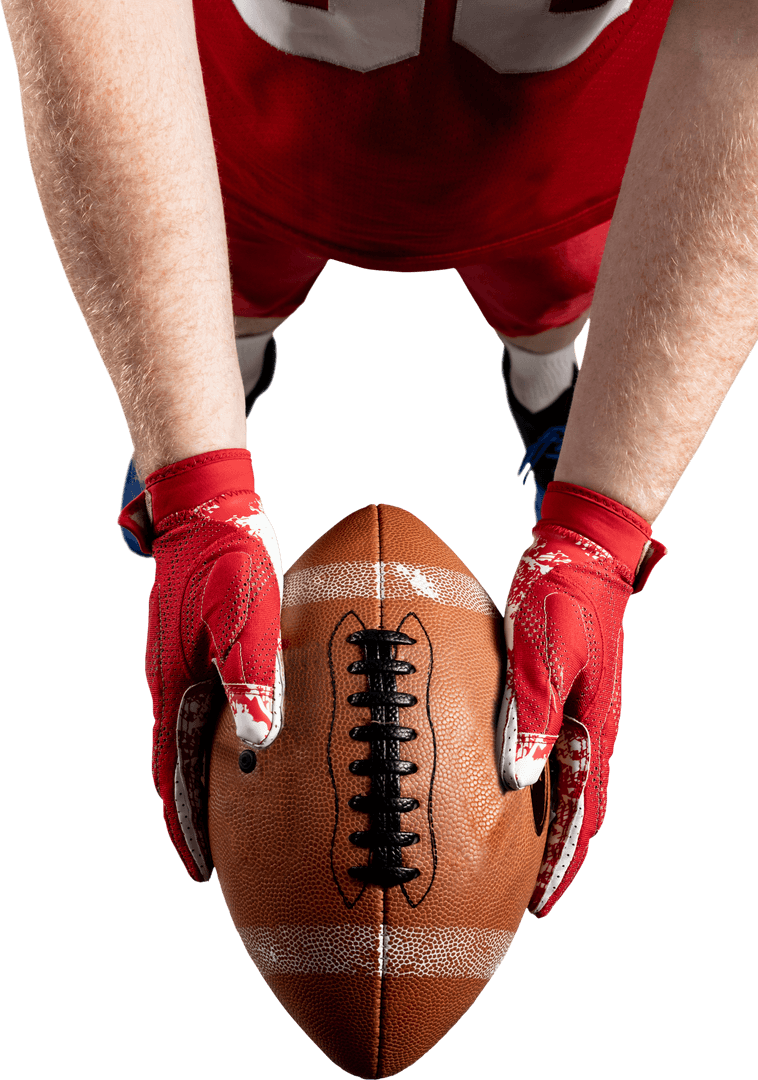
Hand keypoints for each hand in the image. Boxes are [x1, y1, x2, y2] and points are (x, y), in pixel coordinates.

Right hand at [118, 450, 283, 880]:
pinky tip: (241, 752)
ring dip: (204, 785)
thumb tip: (257, 742)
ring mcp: (182, 668)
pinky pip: (203, 714)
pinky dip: (215, 747)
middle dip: (193, 817)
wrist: (210, 511)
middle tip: (216, 862)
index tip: (199, 867)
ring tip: (229, 822)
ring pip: (191, 743)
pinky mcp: (198, 652)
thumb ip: (252, 677)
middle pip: (179, 767)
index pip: (174, 772)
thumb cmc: (231, 560)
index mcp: (175, 684)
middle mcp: (172, 683)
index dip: (185, 822)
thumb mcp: (249, 617)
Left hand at [497, 482, 665, 916]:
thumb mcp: (544, 654)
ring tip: (517, 860)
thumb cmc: (562, 597)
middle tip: (527, 899)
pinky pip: (552, 757)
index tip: (540, 905)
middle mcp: (590, 729)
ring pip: (566, 788)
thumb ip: (532, 714)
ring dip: (546, 828)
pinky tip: (511, 791)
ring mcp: (578, 714)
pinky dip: (538, 789)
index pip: (581, 813)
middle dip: (556, 858)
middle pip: (577, 810)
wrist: (580, 554)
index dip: (562, 861)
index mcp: (593, 728)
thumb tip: (520, 780)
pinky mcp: (562, 697)